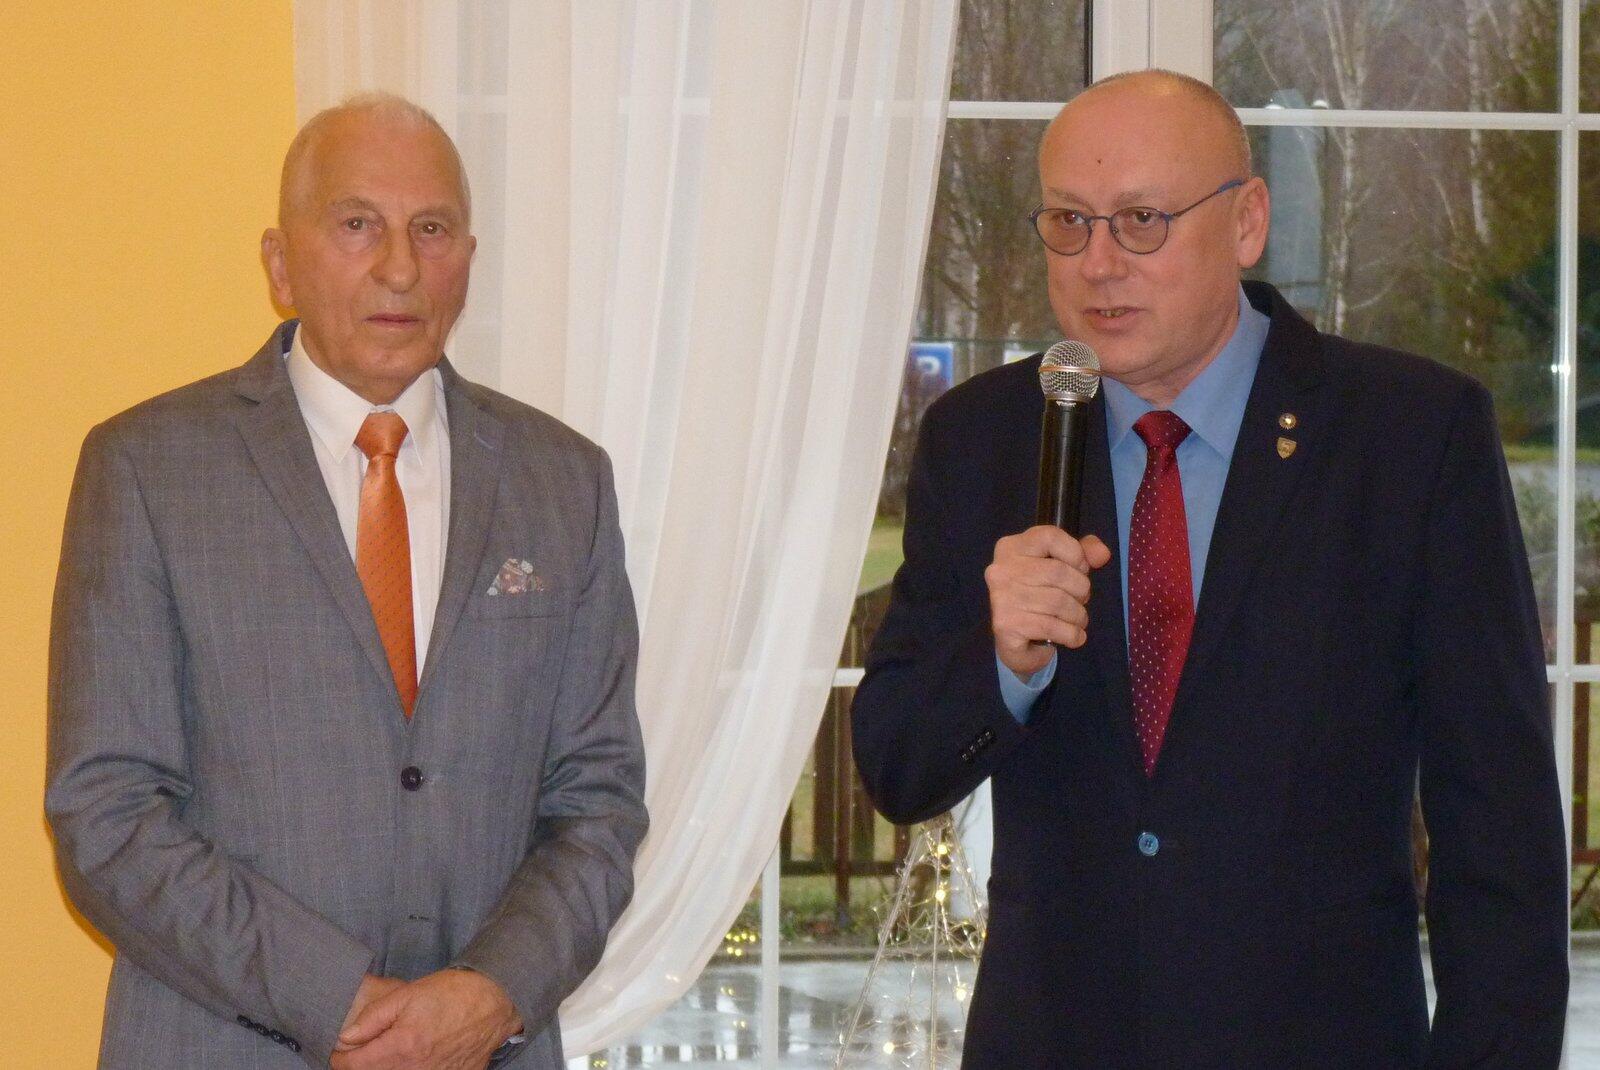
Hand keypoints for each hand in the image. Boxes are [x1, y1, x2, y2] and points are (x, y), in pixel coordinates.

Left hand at [331, 969, 521, 1069]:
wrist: (495, 1002)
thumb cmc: (452, 994)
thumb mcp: (407, 995)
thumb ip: (373, 1018)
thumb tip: (346, 1038)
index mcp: (401, 1047)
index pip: (353, 1066)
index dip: (340, 1057)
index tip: (341, 1049)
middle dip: (364, 1062)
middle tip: (367, 1047)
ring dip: (389, 1066)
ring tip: (399, 1047)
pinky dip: (415, 1068)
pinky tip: (422, 1054)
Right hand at [986, 525, 1110, 677]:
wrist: (1015, 643)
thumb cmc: (1039, 599)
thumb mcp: (1062, 569)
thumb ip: (1083, 554)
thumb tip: (1102, 553)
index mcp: (1011, 547)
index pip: (1050, 536)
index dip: (1076, 554)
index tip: (1080, 571)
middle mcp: (1001, 569)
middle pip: (1058, 572)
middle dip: (1081, 590)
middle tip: (1080, 601)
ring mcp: (1001, 598)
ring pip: (1058, 602)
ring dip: (1078, 616)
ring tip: (1077, 621)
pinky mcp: (1006, 625)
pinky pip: (1052, 627)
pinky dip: (1072, 635)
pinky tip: (1073, 637)